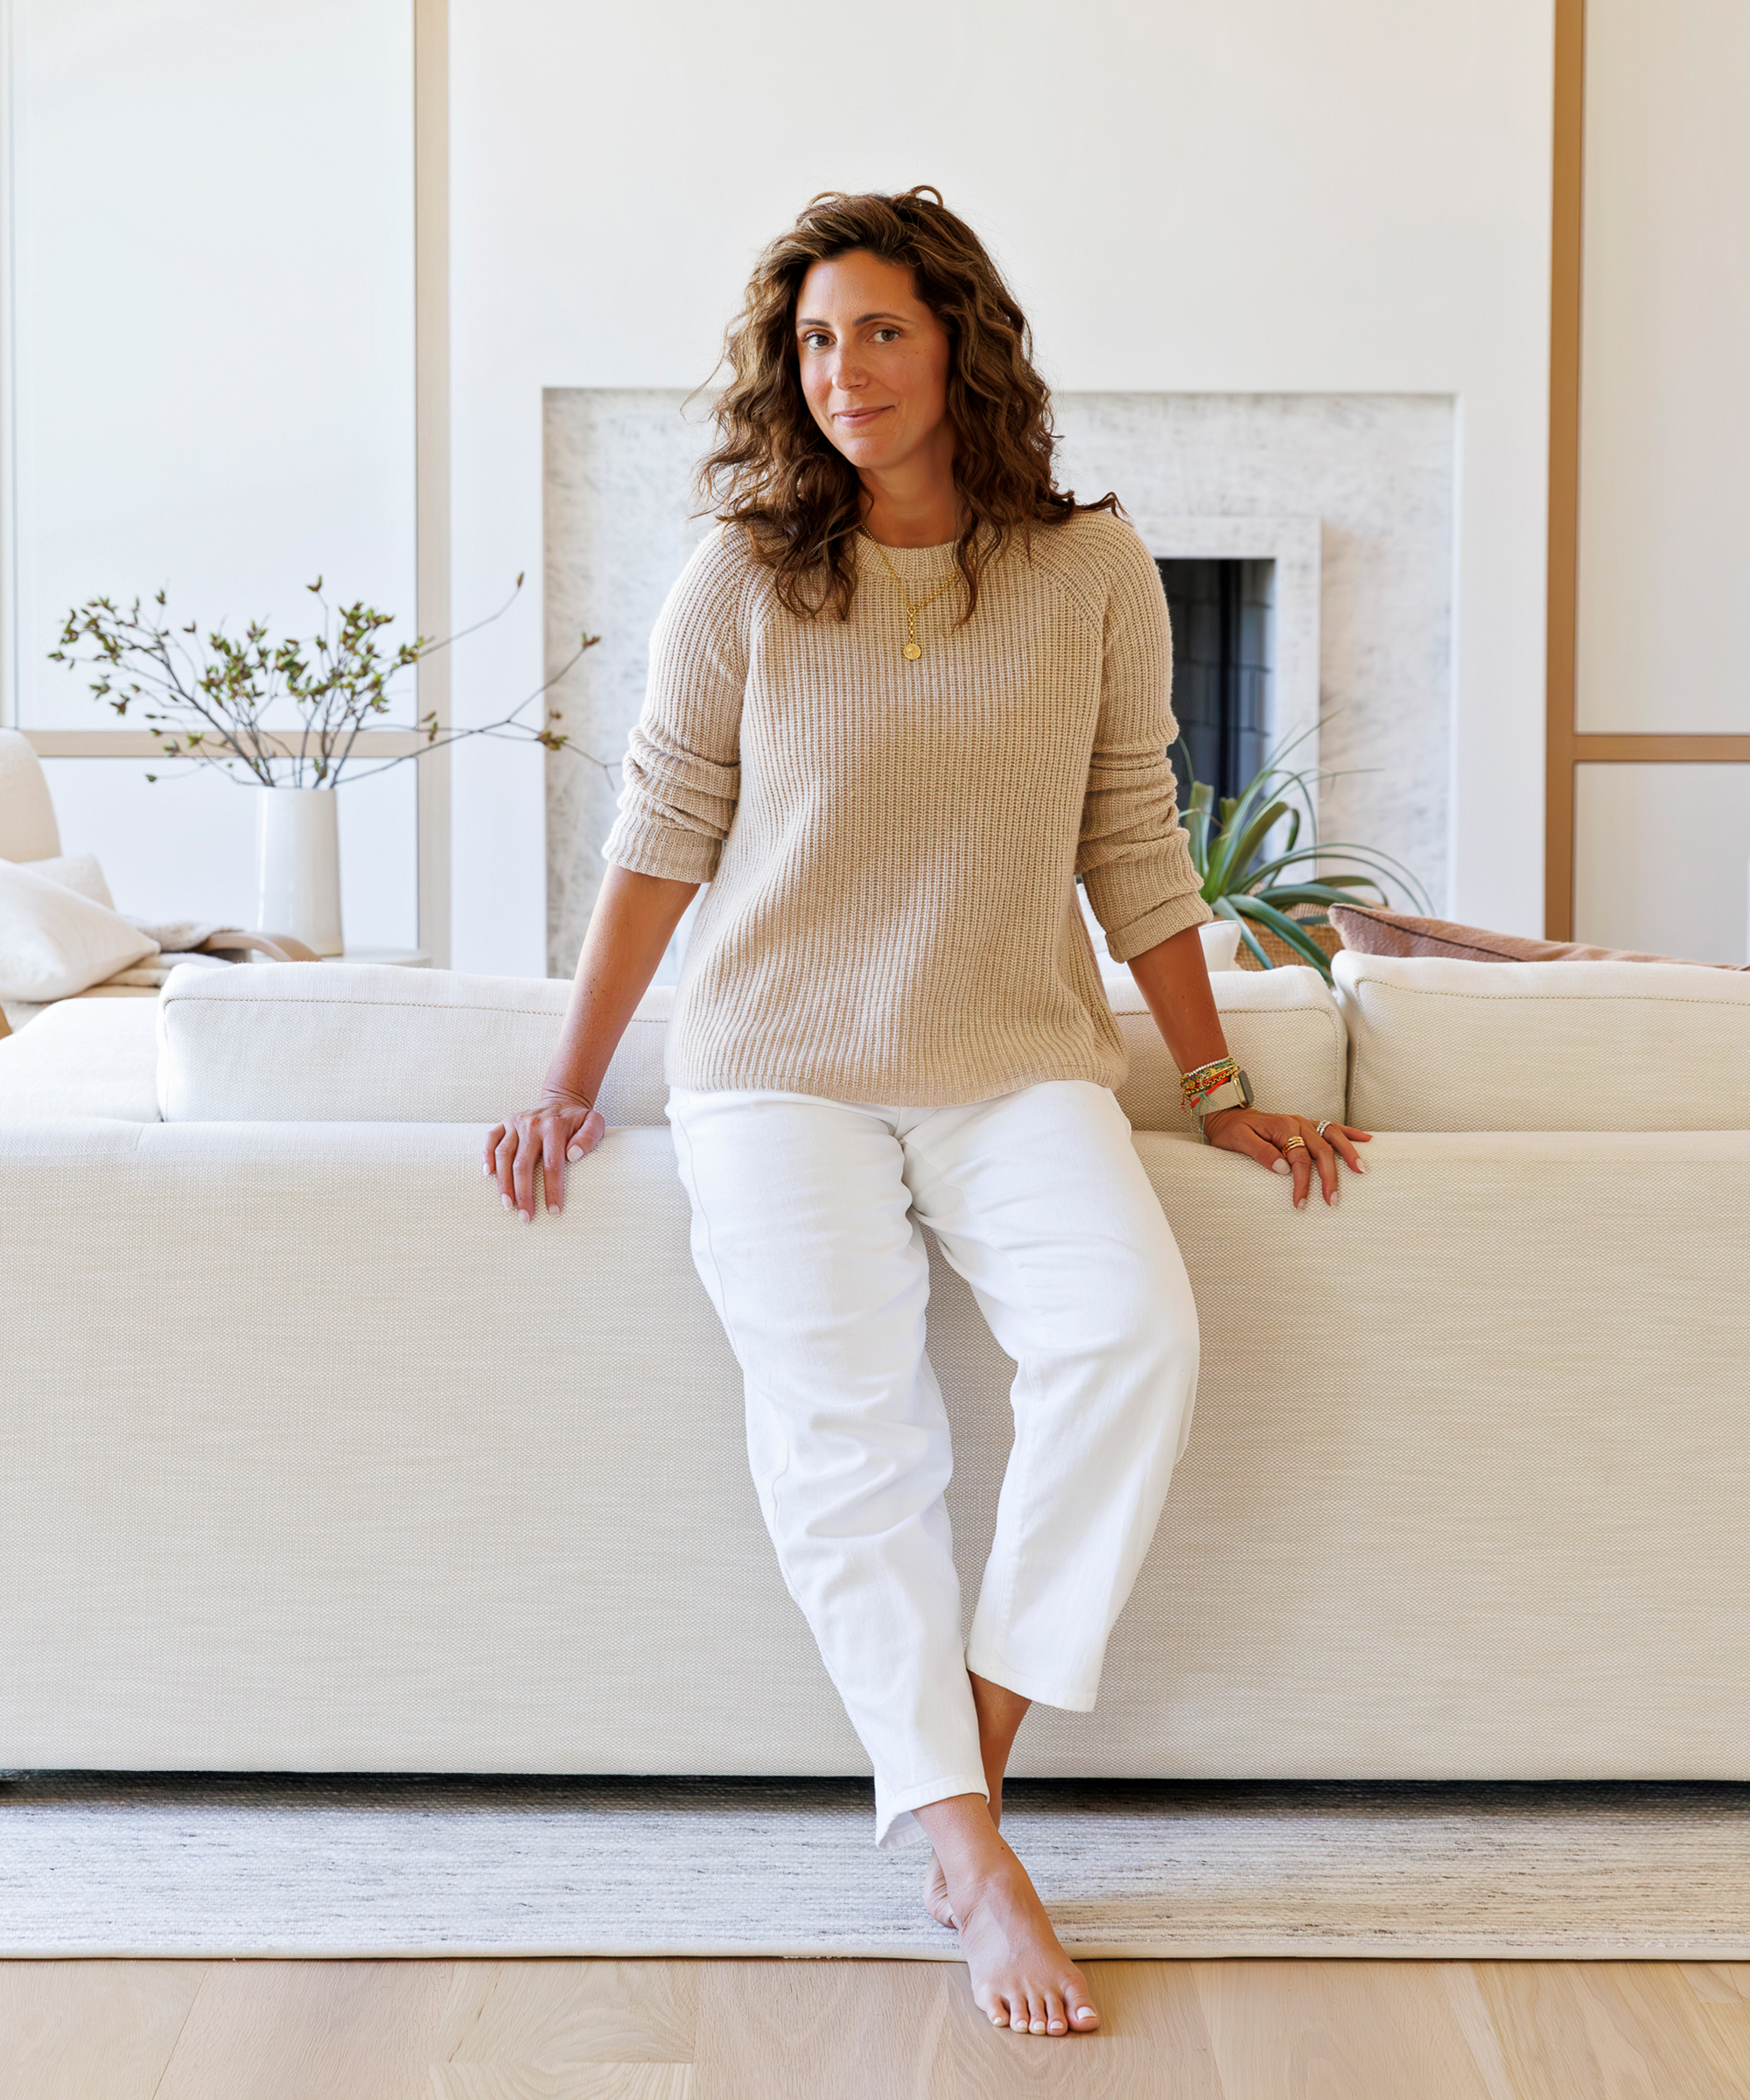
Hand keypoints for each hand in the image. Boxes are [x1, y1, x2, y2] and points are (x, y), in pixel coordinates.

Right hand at [484, 1093, 604, 1220]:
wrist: (562, 1101)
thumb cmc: (578, 1120)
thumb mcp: (594, 1122)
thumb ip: (589, 1137)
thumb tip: (573, 1155)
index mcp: (554, 1126)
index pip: (552, 1164)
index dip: (552, 1190)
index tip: (553, 1211)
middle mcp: (532, 1124)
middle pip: (523, 1164)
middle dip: (524, 1194)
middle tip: (525, 1217)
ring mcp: (516, 1123)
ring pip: (504, 1155)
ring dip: (503, 1183)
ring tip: (507, 1205)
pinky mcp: (505, 1123)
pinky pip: (491, 1139)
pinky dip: (486, 1156)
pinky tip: (487, 1174)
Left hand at [1202, 1107, 1371, 1208]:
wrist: (1229, 1115)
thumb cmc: (1232, 1130)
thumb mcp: (1239, 1141)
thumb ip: (1262, 1153)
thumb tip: (1284, 1169)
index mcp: (1282, 1128)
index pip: (1298, 1159)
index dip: (1302, 1182)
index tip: (1301, 1202)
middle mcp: (1297, 1123)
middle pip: (1321, 1150)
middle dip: (1330, 1176)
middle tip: (1332, 1200)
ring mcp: (1303, 1123)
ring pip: (1332, 1136)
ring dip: (1348, 1153)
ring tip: (1361, 1170)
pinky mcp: (1305, 1125)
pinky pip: (1331, 1127)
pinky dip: (1349, 1133)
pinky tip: (1366, 1139)